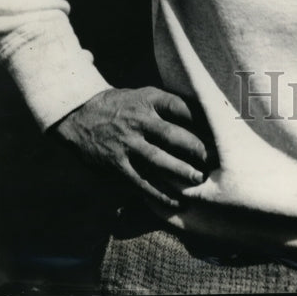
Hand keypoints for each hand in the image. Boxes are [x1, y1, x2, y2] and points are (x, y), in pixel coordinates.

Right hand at [51, 87, 210, 208]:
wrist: (79, 115)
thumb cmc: (121, 105)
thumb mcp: (143, 95)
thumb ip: (167, 104)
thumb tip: (201, 116)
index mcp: (148, 100)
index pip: (179, 107)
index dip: (200, 120)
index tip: (217, 131)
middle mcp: (139, 122)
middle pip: (172, 135)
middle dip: (195, 149)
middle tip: (213, 160)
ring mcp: (127, 144)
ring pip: (158, 161)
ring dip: (180, 173)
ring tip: (198, 180)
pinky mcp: (117, 165)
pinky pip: (141, 182)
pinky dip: (159, 194)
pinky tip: (175, 201)